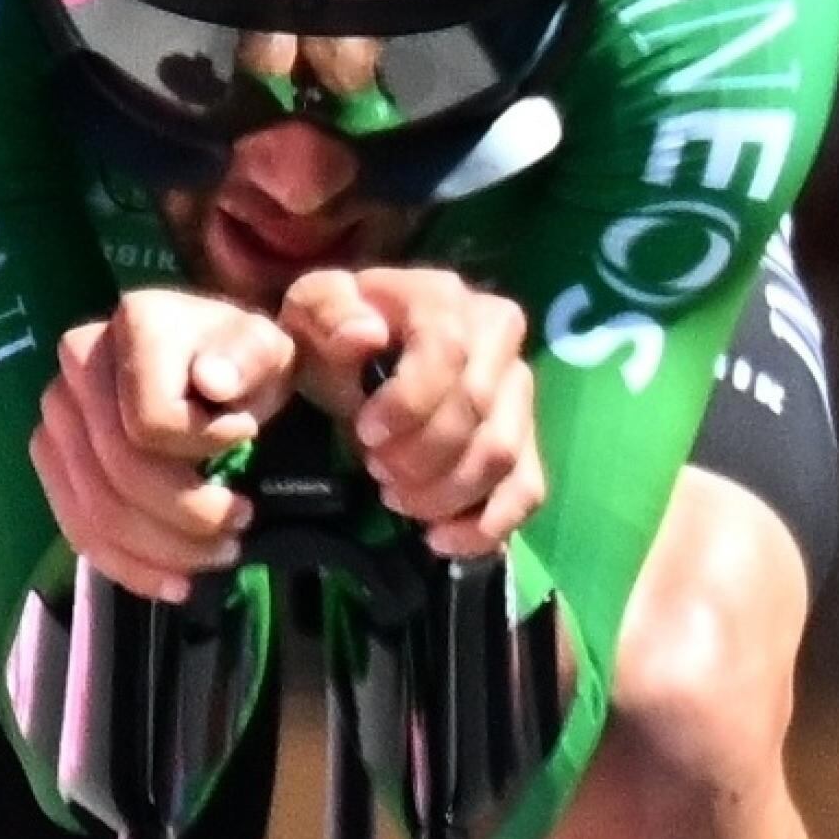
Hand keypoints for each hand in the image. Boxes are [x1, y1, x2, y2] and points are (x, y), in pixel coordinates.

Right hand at [32, 290, 296, 602]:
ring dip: (163, 551)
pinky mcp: (51, 457)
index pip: (150, 421)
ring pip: (96, 511)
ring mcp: (55, 413)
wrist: (211, 361)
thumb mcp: (267, 349)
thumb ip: (248, 360)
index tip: (247, 435)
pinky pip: (78, 529)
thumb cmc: (242, 358)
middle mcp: (77, 362)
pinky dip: (130, 567)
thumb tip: (213, 383)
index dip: (205, 446)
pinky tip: (176, 583)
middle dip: (188, 517)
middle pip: (119, 473)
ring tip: (220, 554)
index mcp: (133, 324)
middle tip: (241, 526)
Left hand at [279, 268, 543, 556]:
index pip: (447, 352)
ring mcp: (518, 390)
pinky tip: (439, 539)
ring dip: (443, 493)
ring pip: (501, 456)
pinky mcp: (525, 439)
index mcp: (445, 298)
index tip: (364, 434)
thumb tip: (365, 334)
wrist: (358, 355)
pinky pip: (527, 490)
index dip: (408, 402)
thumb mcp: (312, 311)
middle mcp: (498, 337)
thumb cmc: (333, 334)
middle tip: (374, 472)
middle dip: (419, 456)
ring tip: (395, 497)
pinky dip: (486, 525)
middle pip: (477, 412)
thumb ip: (328, 313)